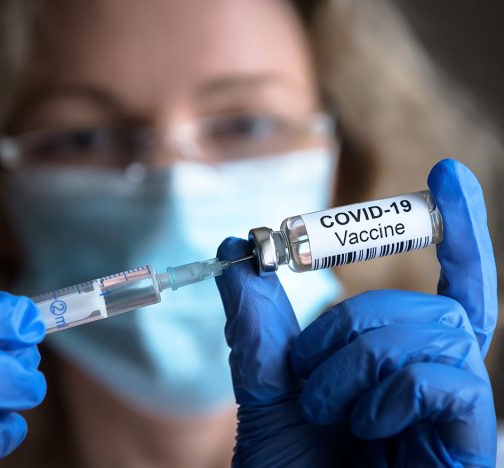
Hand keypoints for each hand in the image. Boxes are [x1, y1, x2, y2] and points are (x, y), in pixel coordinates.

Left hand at [215, 159, 496, 466]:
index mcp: (402, 367)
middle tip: (307, 371)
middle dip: (354, 323)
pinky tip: (364, 426)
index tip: (447, 175)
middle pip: (428, 304)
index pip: (447, 287)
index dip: (457, 232)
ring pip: (433, 329)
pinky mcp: (473, 443)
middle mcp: (439, 382)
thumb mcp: (265, 386)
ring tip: (326, 409)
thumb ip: (256, 320)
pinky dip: (391, 388)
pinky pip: (448, 377)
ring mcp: (460, 415)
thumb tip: (235, 246)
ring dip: (358, 359)